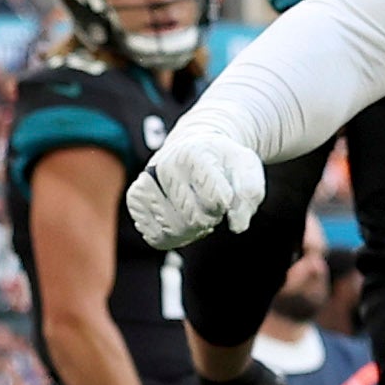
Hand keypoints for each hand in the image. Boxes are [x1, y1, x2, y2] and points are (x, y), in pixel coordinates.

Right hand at [123, 114, 264, 251]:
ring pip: (172, 231)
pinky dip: (173, 238)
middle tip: (211, 205)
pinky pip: (154, 237)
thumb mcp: (246, 167)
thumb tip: (237, 225)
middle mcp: (163, 165)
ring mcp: (145, 182)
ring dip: (192, 231)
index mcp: (192, 154)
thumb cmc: (222, 161)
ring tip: (196, 213)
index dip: (226, 204)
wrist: (194, 146)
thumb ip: (250, 193)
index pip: (215, 200)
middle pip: (193, 219)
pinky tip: (180, 222)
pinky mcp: (135, 200)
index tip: (225, 192)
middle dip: (209, 219)